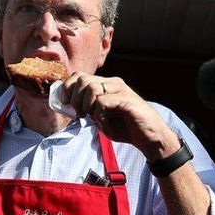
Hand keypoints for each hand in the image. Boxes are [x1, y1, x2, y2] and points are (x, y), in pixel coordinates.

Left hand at [63, 72, 178, 160]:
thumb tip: (69, 105)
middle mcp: (112, 83)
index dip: (67, 88)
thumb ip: (87, 109)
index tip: (65, 104)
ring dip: (86, 105)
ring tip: (93, 117)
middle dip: (74, 98)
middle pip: (82, 79)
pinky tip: (105, 121)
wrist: (149, 138)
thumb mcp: (100, 118)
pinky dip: (99, 113)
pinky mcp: (126, 100)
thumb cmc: (125, 128)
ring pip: (91, 88)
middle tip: (79, 114)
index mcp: (105, 85)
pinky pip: (102, 102)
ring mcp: (120, 90)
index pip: (79, 76)